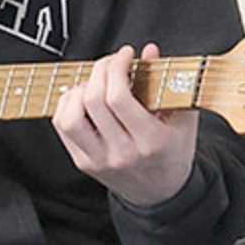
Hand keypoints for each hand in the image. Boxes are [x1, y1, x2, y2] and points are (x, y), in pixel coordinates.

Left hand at [51, 48, 197, 209]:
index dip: (116, 67)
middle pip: (93, 101)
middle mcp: (121, 153)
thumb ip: (167, 82)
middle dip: (100, 70)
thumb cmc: (173, 151)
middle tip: (111, 63)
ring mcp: (98, 160)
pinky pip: (62, 127)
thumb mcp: (182, 117)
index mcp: (150, 141)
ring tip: (95, 84)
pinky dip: (67, 105)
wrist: (161, 192)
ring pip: (70, 117)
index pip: (119, 97)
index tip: (125, 55)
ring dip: (79, 90)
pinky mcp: (83, 162)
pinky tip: (83, 97)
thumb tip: (149, 52)